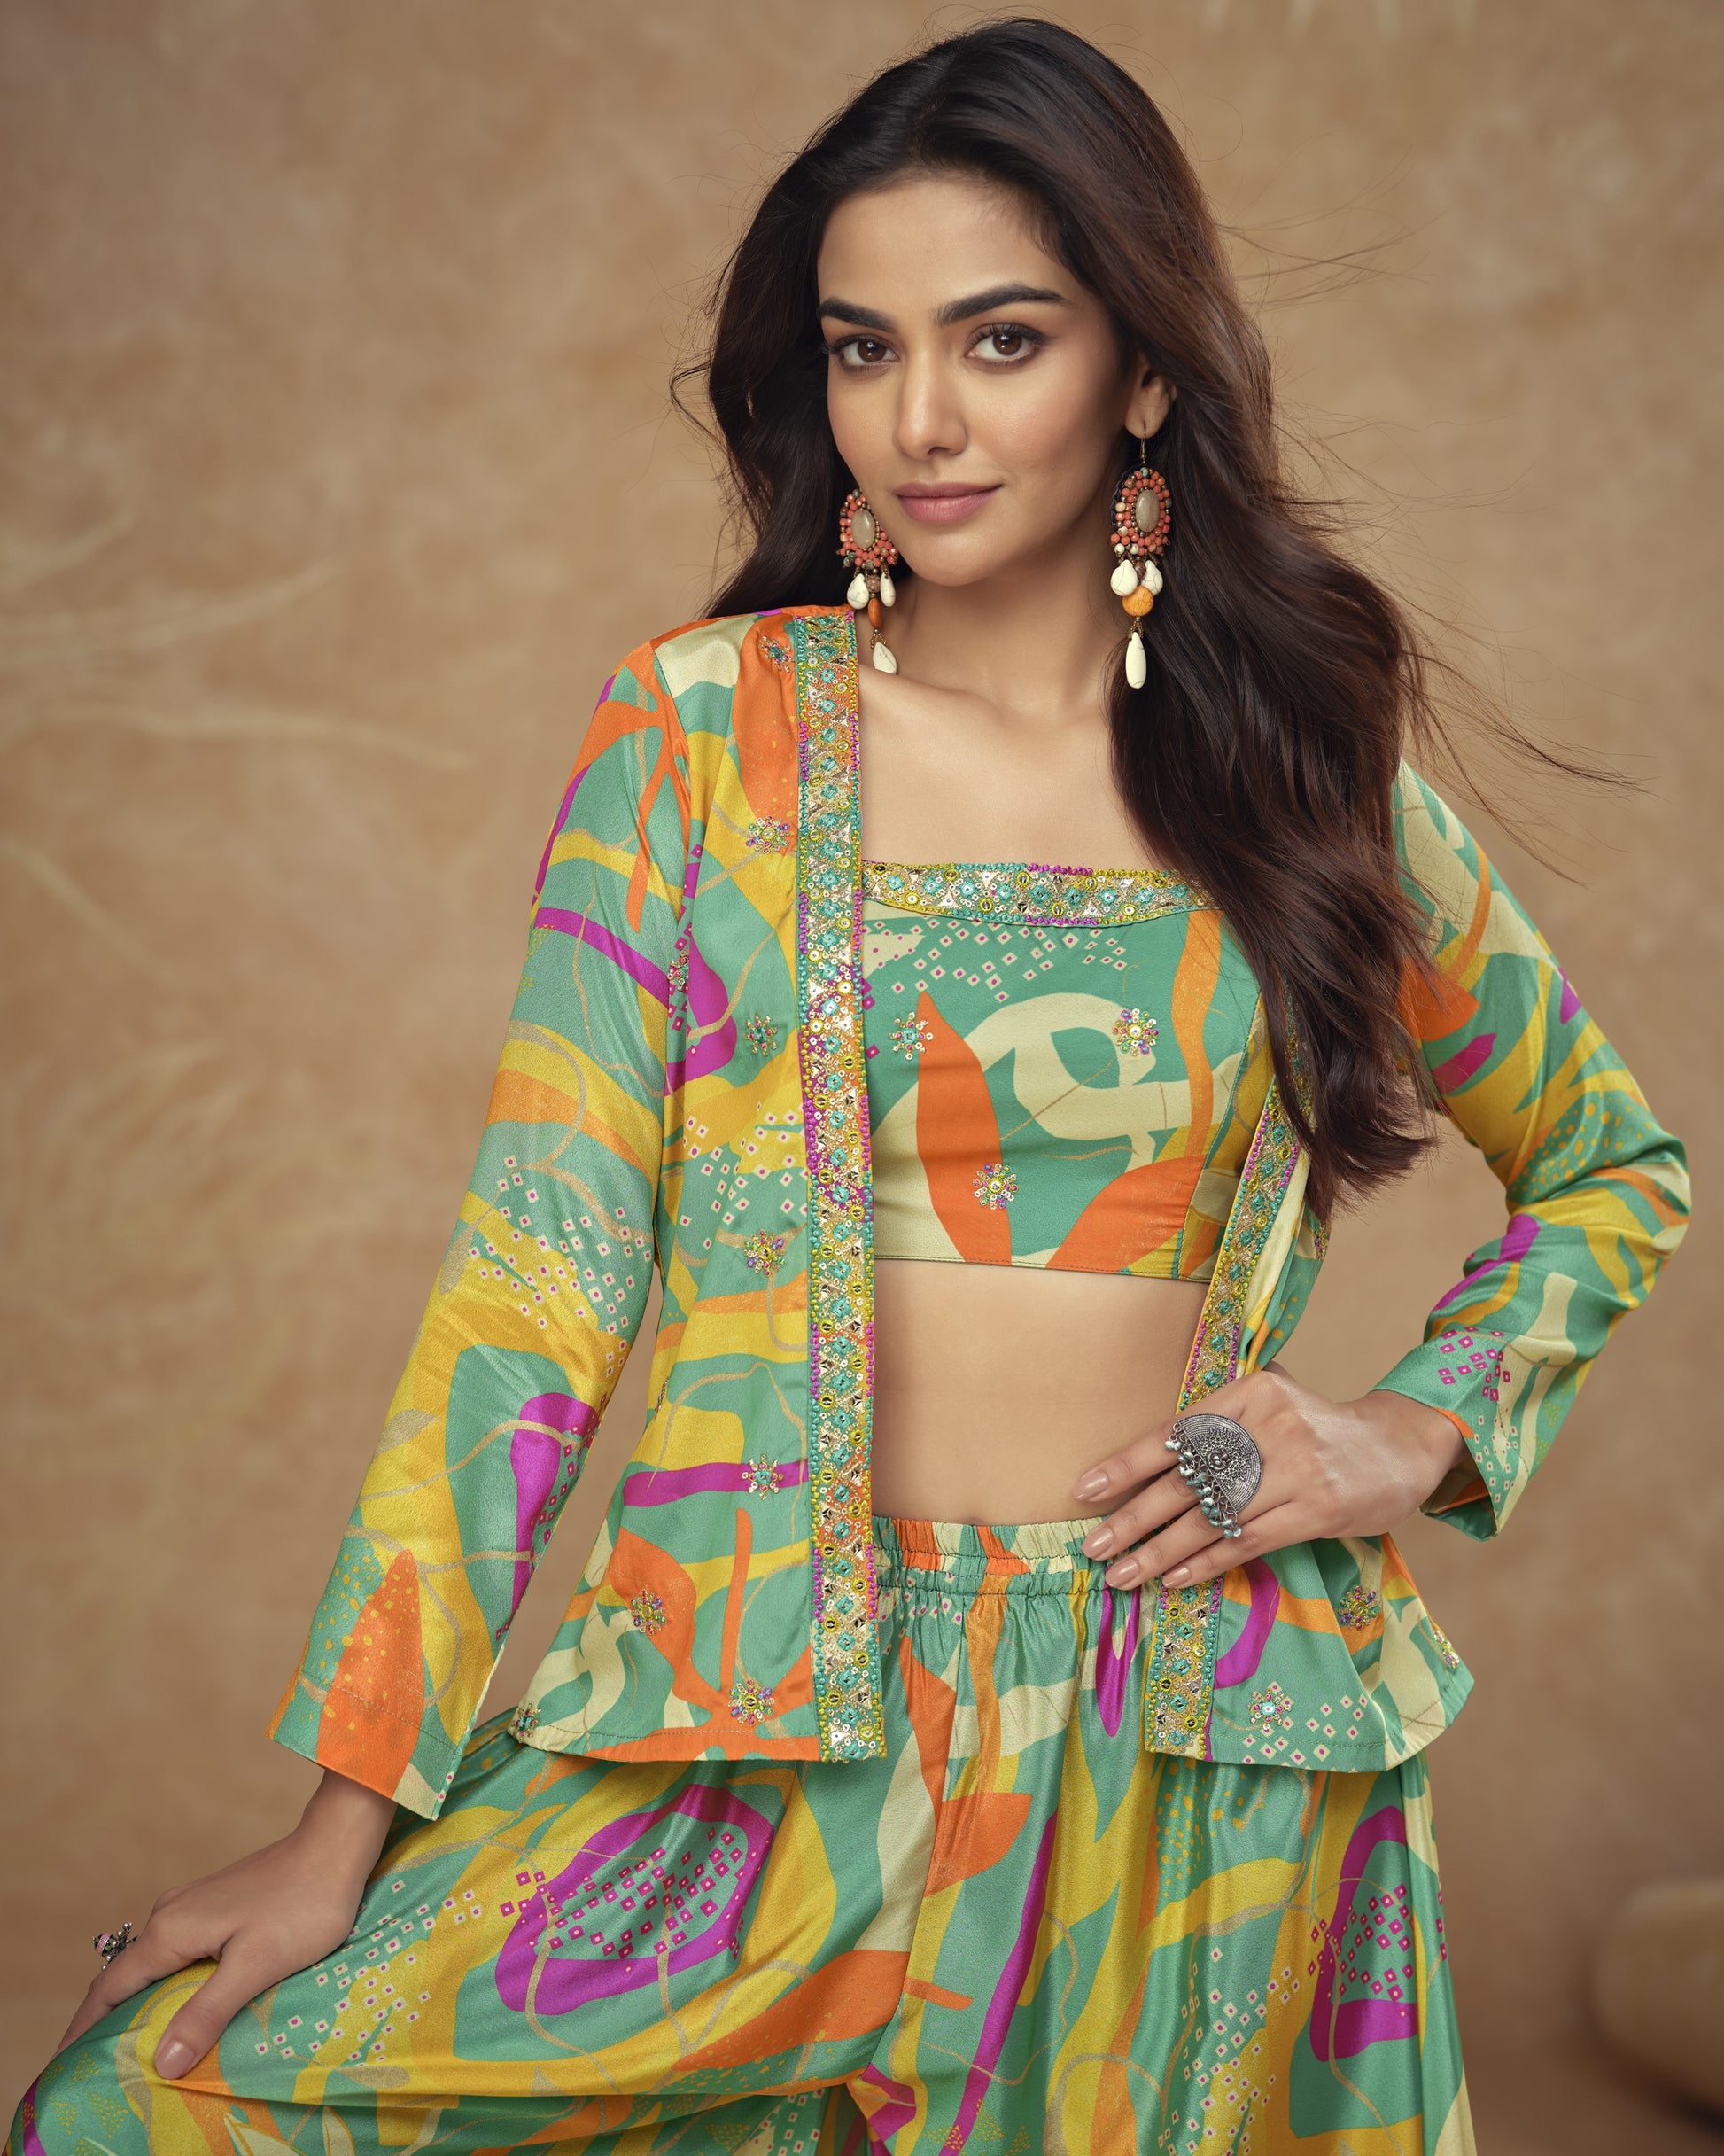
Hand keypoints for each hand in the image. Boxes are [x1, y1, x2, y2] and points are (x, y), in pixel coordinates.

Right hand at [57, 1770, 395, 2076]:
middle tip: (109, 2069)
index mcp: (171, 1930)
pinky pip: (180, 1953)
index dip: (85, 2029)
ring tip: (145, 2048)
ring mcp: (194, 1906)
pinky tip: (189, 2007)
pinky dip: (173, 1984)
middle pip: (127, 1977)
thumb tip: (163, 2061)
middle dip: (112, 2022)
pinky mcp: (218, 1905)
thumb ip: (207, 2012)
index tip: (68, 2064)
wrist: (337, 1845)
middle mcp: (172, 1914)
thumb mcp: (255, 1967)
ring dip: (146, 2002)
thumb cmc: (303, 1905)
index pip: (109, 1988)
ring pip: (156, 1965)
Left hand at [1071, 1367, 1467, 1591]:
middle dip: (1133, 1518)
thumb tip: (1144, 1460)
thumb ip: (1219, 1422)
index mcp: (1251, 1391)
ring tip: (1123, 1574)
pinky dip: (1206, 1562)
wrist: (1398, 1447)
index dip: (1126, 1465)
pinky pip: (1247, 1540)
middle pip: (1186, 1479)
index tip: (1086, 1491)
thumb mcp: (1271, 1405)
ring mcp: (1296, 1468)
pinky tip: (1174, 1578)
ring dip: (1161, 1552)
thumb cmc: (1316, 1430)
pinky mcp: (1317, 1508)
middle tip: (1094, 1546)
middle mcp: (1270, 1426)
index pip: (1175, 1432)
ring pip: (1212, 1517)